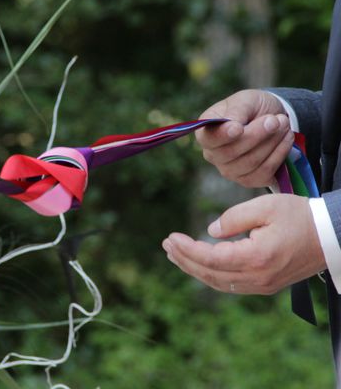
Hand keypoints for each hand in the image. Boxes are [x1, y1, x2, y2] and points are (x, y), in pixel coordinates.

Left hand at [162, 194, 325, 293]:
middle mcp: (258, 277)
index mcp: (257, 257)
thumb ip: (233, 218)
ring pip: (219, 283)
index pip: (211, 258)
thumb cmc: (300, 216)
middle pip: (210, 274)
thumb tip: (210, 231)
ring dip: (194, 269)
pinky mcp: (266, 285)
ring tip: (175, 254)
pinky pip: (231, 285)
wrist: (332, 236)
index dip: (187, 250)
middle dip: (184, 260)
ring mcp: (263, 285)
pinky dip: (210, 275)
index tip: (170, 238)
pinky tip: (198, 264)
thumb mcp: (265, 206)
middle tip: (166, 245)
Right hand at [196, 89, 293, 187]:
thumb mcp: (245, 100)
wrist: (271, 120)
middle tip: (277, 119)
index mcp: (206, 133)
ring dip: (272, 143)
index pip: (209, 139)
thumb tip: (231, 124)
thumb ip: (237, 111)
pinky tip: (286, 140)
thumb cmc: (252, 108)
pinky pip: (264, 173)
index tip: (238, 128)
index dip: (223, 135)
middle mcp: (213, 155)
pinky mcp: (248, 180)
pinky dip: (279, 154)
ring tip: (284, 125)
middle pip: (231, 153)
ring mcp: (230, 170)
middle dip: (257, 135)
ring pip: (250, 163)